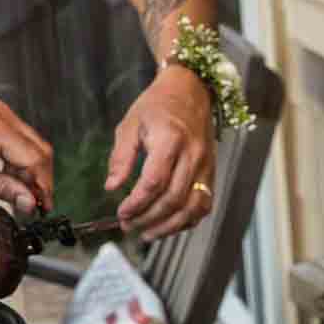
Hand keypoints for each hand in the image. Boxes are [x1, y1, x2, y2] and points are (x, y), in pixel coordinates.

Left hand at [0, 98, 52, 214]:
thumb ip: (0, 188)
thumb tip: (29, 202)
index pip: (33, 158)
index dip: (41, 186)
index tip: (42, 208)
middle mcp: (1, 114)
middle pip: (40, 150)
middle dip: (41, 180)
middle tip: (37, 207)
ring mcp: (0, 112)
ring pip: (32, 145)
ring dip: (30, 172)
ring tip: (22, 198)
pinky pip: (19, 140)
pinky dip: (19, 161)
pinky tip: (10, 181)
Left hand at [107, 65, 215, 239]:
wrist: (190, 90)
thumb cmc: (157, 105)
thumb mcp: (130, 124)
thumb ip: (120, 157)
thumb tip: (112, 187)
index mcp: (170, 140)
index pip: (154, 182)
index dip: (136, 203)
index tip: (121, 212)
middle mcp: (192, 155)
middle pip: (173, 199)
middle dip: (149, 218)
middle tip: (128, 225)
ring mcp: (206, 165)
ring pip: (193, 207)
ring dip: (170, 226)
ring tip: (147, 233)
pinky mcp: (211, 172)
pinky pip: (204, 203)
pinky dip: (188, 220)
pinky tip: (169, 225)